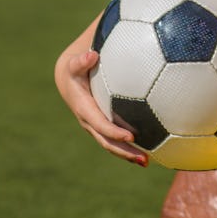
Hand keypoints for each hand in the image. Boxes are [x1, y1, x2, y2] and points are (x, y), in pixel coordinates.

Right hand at [54, 41, 147, 165]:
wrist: (68, 80)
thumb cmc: (75, 68)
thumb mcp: (74, 64)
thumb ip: (81, 61)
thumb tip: (92, 55)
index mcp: (84, 109)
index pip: (100, 124)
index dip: (114, 132)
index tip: (130, 136)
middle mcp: (90, 122)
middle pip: (107, 141)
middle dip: (124, 151)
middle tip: (143, 158)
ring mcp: (96, 126)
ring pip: (111, 144)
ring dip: (128, 154)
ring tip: (147, 162)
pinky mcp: (103, 125)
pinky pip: (116, 139)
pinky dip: (129, 146)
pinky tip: (148, 149)